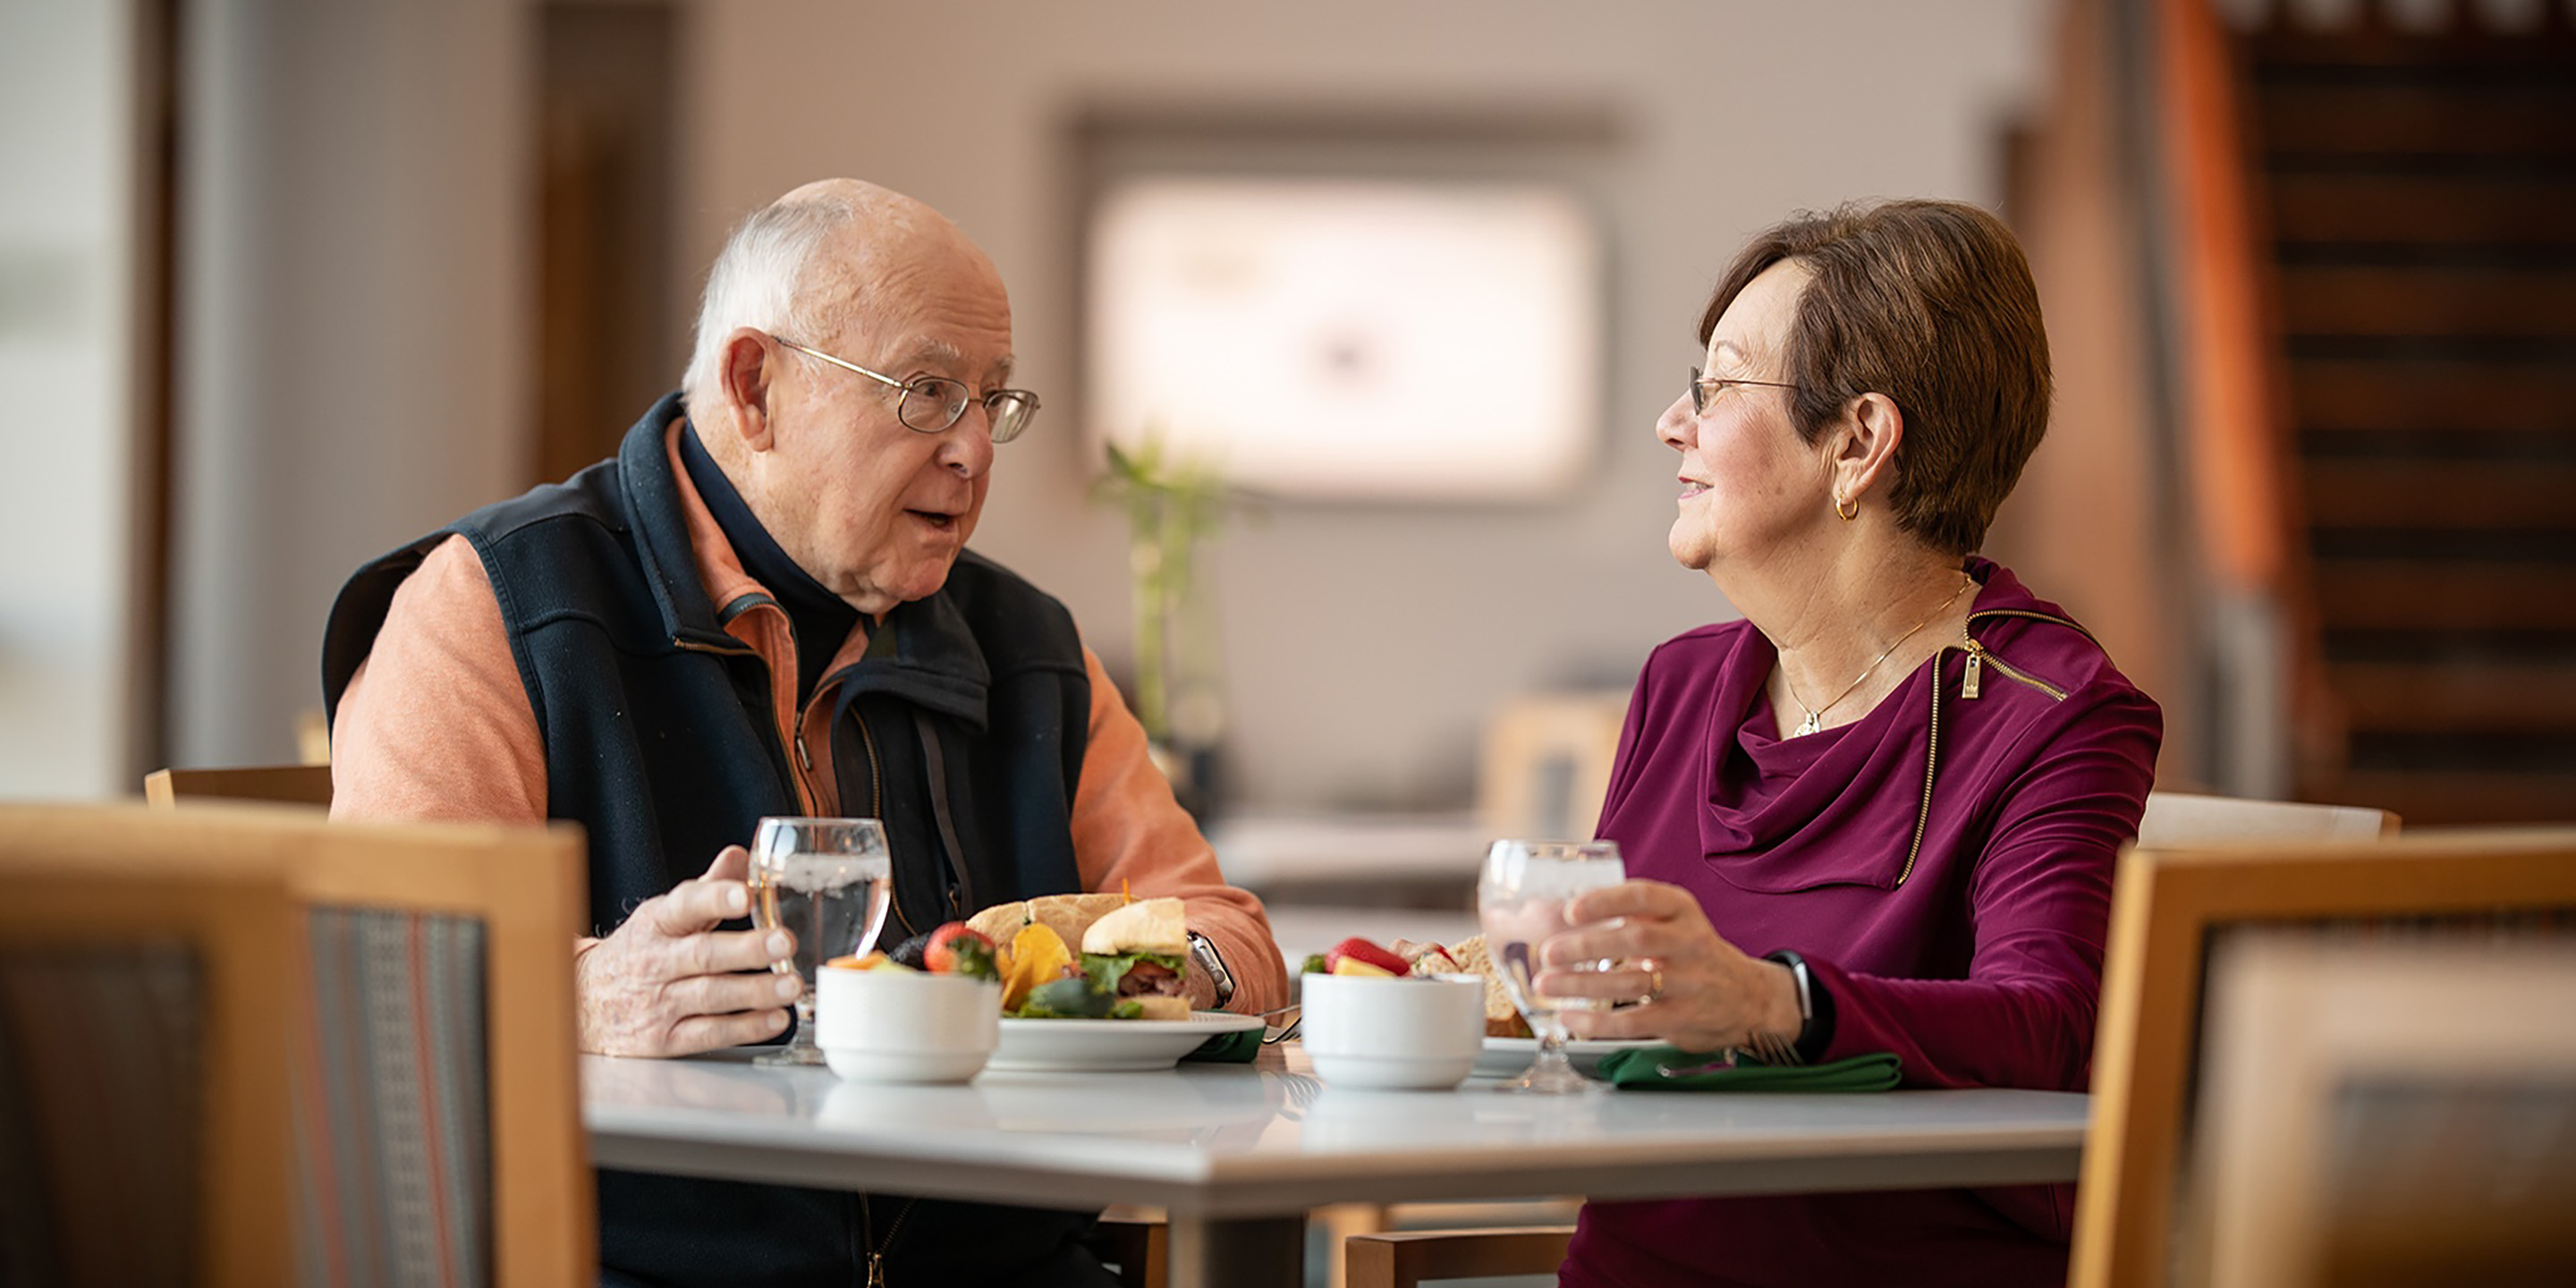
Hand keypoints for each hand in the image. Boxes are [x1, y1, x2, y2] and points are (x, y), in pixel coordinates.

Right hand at [573, 845, 799, 1056]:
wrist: (584, 1003)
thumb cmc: (638, 953)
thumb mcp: (665, 915)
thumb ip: (706, 889)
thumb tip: (739, 857)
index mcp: (657, 922)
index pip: (685, 905)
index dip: (716, 898)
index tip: (745, 895)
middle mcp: (655, 962)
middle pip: (703, 954)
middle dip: (748, 948)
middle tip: (785, 942)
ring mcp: (657, 1003)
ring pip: (710, 996)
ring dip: (755, 991)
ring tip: (791, 984)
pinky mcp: (663, 1040)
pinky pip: (708, 1034)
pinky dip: (745, 1028)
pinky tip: (775, 1018)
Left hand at [1531, 879, 1799, 1053]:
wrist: (1750, 997)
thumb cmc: (1695, 954)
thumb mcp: (1675, 922)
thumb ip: (1634, 915)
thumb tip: (1568, 912)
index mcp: (1682, 911)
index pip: (1643, 896)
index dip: (1605, 902)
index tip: (1571, 911)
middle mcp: (1689, 943)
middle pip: (1635, 940)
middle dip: (1586, 946)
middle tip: (1549, 952)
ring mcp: (1689, 982)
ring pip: (1631, 982)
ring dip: (1582, 985)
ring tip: (1546, 984)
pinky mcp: (1683, 1018)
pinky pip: (1635, 1021)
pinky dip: (1598, 1022)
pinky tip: (1570, 1019)